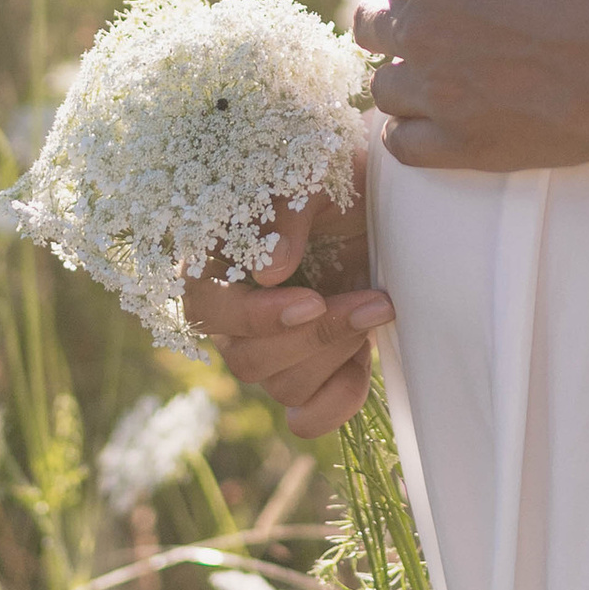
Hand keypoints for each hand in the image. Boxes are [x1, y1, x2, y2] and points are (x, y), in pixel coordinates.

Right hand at [180, 176, 389, 435]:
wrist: (383, 197)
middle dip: (315, 337)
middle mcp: (233, 314)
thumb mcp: (313, 172)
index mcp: (213, 262)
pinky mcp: (310, 370)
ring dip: (337, 355)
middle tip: (371, 301)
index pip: (205, 310)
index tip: (313, 302)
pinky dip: (339, 400)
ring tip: (378, 307)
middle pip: (247, 360)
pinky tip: (366, 359)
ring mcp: (270, 348)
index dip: (254, 317)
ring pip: (282, 387)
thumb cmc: (337, 173)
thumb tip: (269, 271)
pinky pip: (307, 417)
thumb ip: (284, 211)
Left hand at [352, 0, 588, 173]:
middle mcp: (423, 24)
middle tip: (433, 35)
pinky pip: (400, 146)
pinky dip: (412, 134)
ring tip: (439, 82)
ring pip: (382, 88)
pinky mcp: (462, 144)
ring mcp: (438, 88)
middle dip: (398, 25)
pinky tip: (437, 124)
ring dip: (406, 80)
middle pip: (371, 26)